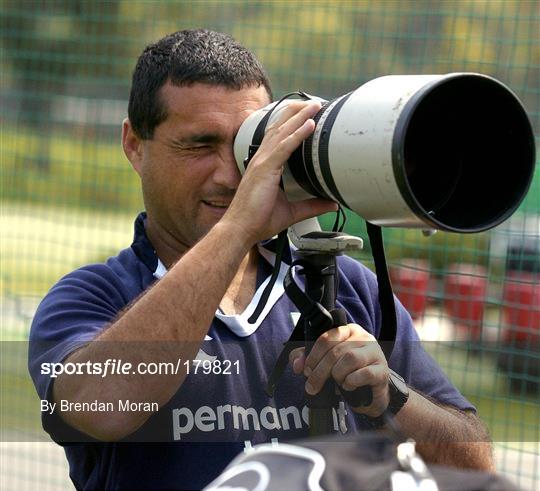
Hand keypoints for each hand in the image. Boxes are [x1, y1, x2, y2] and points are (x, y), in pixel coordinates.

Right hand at [222, 100, 336, 244]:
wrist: (241, 230)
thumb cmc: (258, 220)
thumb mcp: (292, 211)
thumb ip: (311, 205)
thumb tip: (331, 203)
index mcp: (265, 165)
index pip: (279, 137)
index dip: (292, 123)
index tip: (308, 115)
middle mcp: (262, 159)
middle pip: (280, 128)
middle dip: (297, 112)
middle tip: (315, 102)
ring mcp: (262, 163)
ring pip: (283, 133)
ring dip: (300, 117)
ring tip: (315, 106)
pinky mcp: (265, 170)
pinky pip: (284, 147)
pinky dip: (297, 135)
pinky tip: (309, 125)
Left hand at [289, 323, 390, 416]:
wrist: (370, 394)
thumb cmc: (346, 374)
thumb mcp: (324, 365)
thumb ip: (306, 360)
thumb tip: (297, 364)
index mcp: (348, 331)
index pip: (327, 337)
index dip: (313, 355)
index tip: (306, 370)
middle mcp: (363, 337)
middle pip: (335, 351)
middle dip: (320, 371)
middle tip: (312, 386)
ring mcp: (375, 352)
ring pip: (349, 359)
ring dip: (337, 375)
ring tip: (337, 383)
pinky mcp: (382, 370)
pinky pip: (364, 373)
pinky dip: (351, 382)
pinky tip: (349, 386)